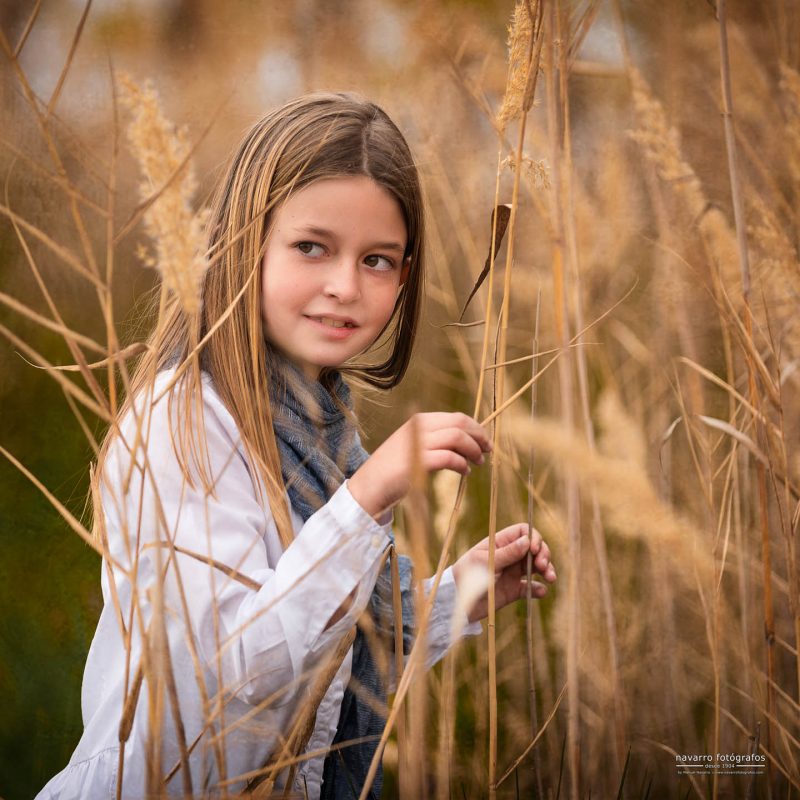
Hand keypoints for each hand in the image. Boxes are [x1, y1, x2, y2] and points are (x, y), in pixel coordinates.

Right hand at [347, 412, 490, 517]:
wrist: (370, 486)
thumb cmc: (394, 469)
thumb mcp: (414, 446)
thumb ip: (435, 440)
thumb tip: (467, 440)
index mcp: (419, 421)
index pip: (456, 417)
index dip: (476, 428)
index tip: (484, 441)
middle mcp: (419, 427)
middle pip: (460, 423)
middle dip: (479, 436)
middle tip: (488, 450)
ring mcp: (417, 443)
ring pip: (457, 437)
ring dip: (473, 450)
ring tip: (478, 463)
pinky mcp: (417, 462)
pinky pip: (449, 457)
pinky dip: (462, 464)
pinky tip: (465, 472)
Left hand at [452, 523, 555, 623]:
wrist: (456, 601)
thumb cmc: (466, 576)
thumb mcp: (485, 562)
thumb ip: (507, 553)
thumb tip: (528, 541)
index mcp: (500, 543)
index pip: (524, 532)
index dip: (534, 538)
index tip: (534, 550)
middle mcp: (509, 555)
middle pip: (535, 549)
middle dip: (544, 554)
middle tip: (543, 566)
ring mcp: (512, 572)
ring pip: (536, 567)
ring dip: (547, 570)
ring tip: (550, 578)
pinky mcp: (514, 590)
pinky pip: (531, 587)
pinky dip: (539, 589)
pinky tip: (541, 591)